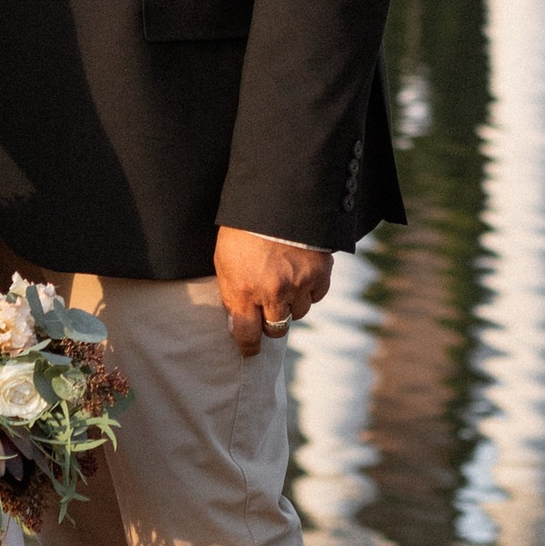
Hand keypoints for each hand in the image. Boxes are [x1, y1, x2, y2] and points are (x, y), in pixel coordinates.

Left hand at [214, 228, 331, 359]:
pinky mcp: (320, 273)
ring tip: (284, 281)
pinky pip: (316, 295)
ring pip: (298, 313)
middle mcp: (273, 293)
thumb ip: (230, 293)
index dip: (247, 346)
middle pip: (276, 329)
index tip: (249, 350)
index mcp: (243, 290)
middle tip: (267, 308)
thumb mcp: (224, 259)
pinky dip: (310, 289)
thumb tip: (236, 322)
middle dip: (270, 322)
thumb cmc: (244, 227)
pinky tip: (301, 273)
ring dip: (291, 303)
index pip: (247, 335)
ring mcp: (299, 284)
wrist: (278, 195)